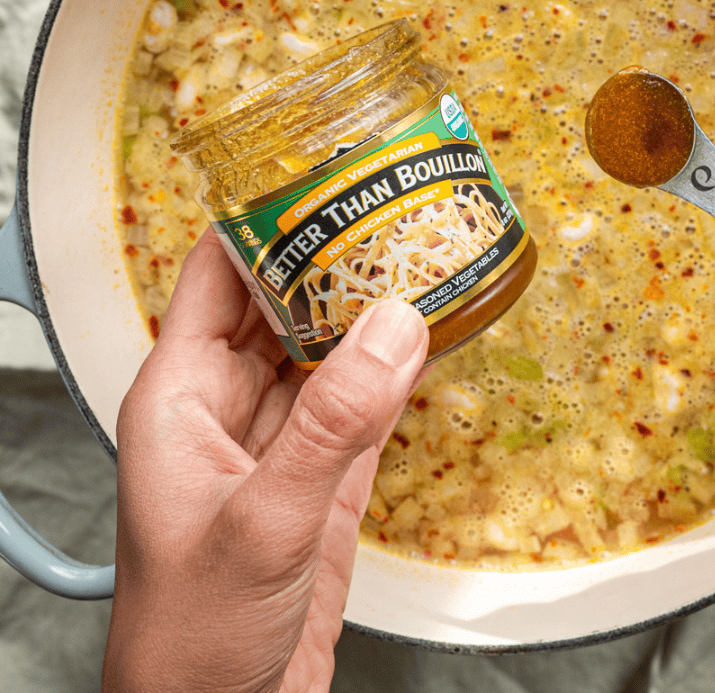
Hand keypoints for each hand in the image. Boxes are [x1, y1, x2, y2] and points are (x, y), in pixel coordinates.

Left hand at [102, 229, 427, 692]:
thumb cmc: (190, 639)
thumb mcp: (263, 521)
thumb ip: (331, 425)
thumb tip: (395, 326)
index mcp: (180, 397)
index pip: (215, 278)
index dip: (261, 224)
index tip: (319, 180)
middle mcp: (227, 407)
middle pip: (280, 303)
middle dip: (330, 259)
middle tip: (389, 211)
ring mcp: (280, 441)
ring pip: (326, 350)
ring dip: (369, 312)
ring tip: (421, 259)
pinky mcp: (324, 477)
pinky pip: (361, 401)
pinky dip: (394, 369)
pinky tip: (428, 338)